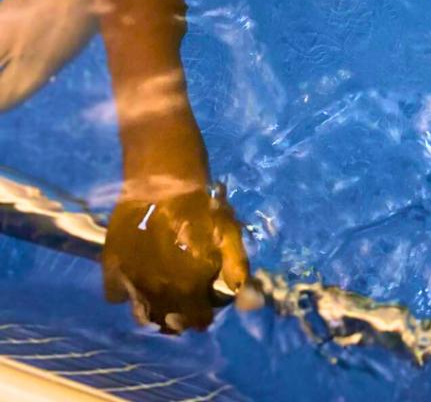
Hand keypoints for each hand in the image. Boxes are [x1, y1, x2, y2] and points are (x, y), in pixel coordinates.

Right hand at [103, 184, 248, 332]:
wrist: (164, 179)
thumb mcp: (229, 233)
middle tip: (183, 300)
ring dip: (154, 309)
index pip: (198, 319)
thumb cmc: (202, 205)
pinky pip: (116, 295)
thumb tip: (247, 303)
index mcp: (190, 286)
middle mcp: (159, 292)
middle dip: (179, 315)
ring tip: (162, 294)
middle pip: (169, 321)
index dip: (204, 314)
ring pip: (142, 313)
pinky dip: (125, 292)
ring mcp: (132, 281)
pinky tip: (136, 281)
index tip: (205, 306)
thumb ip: (236, 268)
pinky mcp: (112, 267)